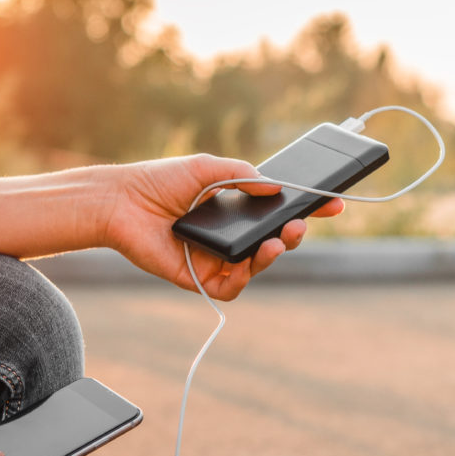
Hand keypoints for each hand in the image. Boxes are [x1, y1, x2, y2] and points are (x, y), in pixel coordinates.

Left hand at [103, 154, 343, 300]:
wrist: (121, 201)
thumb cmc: (160, 181)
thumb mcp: (208, 167)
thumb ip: (242, 175)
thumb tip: (275, 186)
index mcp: (236, 209)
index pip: (279, 212)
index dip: (307, 209)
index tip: (333, 203)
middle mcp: (230, 236)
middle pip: (274, 242)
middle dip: (294, 234)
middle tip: (299, 224)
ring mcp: (216, 258)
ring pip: (256, 267)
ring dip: (273, 256)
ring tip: (278, 241)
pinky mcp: (198, 278)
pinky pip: (230, 288)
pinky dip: (242, 278)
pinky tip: (245, 263)